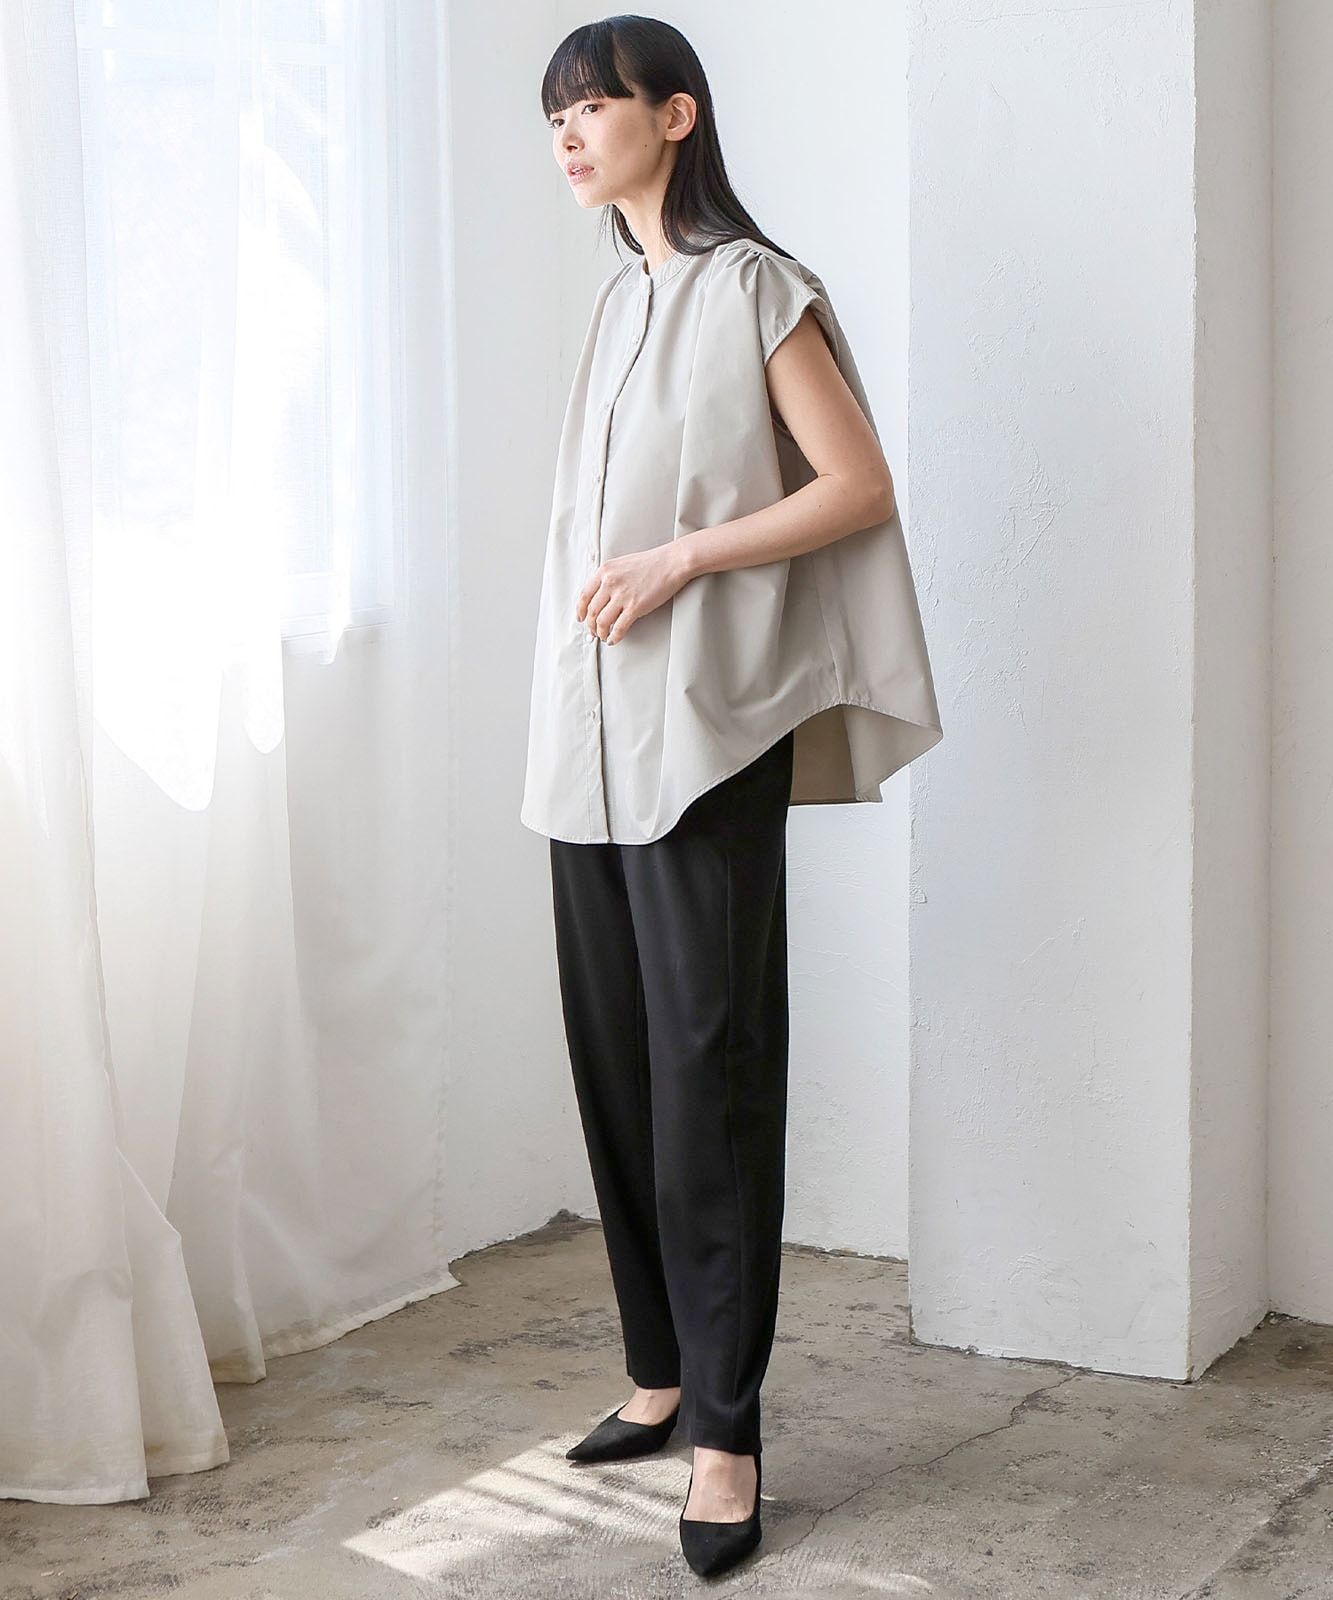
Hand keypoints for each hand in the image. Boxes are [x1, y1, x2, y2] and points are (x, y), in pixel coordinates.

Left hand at [576, 543, 690, 644]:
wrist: (672, 563)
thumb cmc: (653, 563)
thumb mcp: (623, 564)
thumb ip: (610, 577)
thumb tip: (603, 595)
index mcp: (605, 571)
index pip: (584, 595)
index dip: (580, 610)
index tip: (581, 617)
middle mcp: (610, 583)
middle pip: (591, 611)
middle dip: (590, 625)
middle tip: (593, 631)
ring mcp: (622, 596)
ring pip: (602, 622)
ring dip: (601, 633)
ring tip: (604, 636)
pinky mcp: (635, 607)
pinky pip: (619, 628)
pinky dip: (614, 637)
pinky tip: (614, 639)